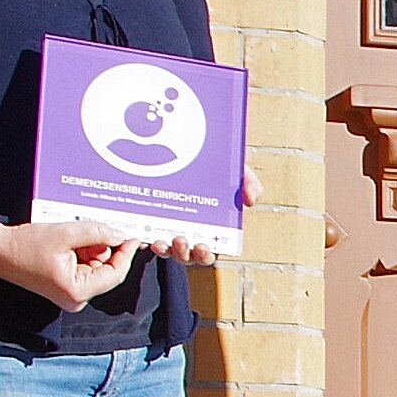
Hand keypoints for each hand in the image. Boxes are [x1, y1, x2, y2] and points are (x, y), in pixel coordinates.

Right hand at [0, 219, 136, 311]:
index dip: (126, 253)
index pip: (115, 274)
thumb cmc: (26, 245)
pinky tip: (66, 242)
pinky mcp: (66, 286)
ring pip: (96, 266)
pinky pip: (85, 266)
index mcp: (77, 292)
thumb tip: (121, 235)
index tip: (133, 236)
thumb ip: (97, 233)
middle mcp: (76, 299)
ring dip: (90, 248)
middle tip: (87, 230)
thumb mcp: (66, 233)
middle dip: (101, 247)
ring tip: (69, 237)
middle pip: (106, 270)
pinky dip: (82, 251)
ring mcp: (71, 294)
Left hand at [120, 162, 265, 266]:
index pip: (211, 248)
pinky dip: (146, 239)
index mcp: (212, 225)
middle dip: (186, 254)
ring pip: (168, 249)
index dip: (206, 254)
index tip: (204, 246)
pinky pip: (147, 235)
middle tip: (183, 241)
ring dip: (168, 251)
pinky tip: (145, 236)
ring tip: (166, 241)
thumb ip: (247, 180)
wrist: (184, 141)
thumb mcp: (234, 167)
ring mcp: (169, 224)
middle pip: (189, 255)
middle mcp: (191, 229)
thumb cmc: (214, 161)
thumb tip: (251, 200)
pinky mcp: (150, 217)